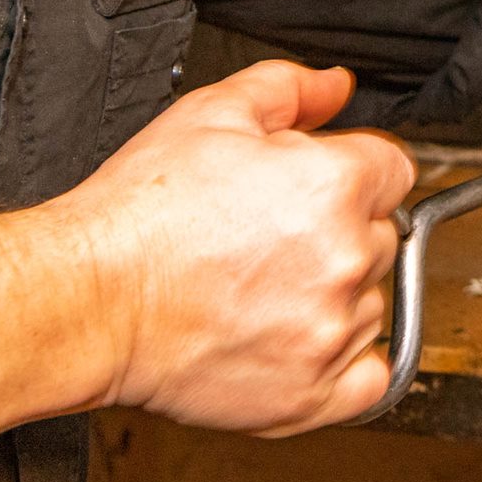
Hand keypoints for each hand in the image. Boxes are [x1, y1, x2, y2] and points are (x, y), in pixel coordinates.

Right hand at [54, 59, 414, 434]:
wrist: (88, 300)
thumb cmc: (140, 216)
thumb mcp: (212, 112)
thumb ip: (290, 88)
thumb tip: (335, 87)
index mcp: (335, 185)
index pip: (393, 168)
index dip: (353, 170)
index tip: (318, 186)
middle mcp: (344, 257)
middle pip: (382, 234)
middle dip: (341, 227)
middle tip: (276, 235)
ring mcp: (332, 330)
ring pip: (372, 300)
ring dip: (338, 292)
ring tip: (268, 286)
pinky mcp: (312, 394)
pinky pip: (371, 378)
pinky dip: (347, 361)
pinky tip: (302, 337)